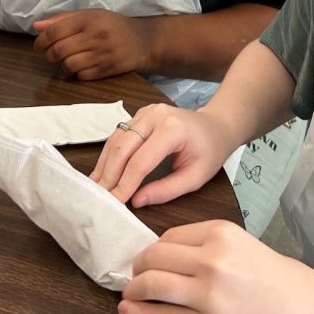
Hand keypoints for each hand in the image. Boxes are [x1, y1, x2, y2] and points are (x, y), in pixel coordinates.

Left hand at [33, 9, 152, 80]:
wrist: (144, 41)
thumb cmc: (113, 25)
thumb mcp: (91, 15)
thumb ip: (63, 19)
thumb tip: (37, 26)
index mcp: (89, 19)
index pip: (55, 31)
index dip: (41, 40)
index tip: (39, 45)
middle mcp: (95, 36)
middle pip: (59, 50)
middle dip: (50, 54)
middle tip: (52, 53)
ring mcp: (102, 54)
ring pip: (69, 65)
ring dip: (63, 65)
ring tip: (68, 59)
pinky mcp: (107, 70)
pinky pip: (81, 76)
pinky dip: (77, 73)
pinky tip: (82, 65)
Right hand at [91, 103, 236, 206]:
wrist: (216, 126)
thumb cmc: (209, 151)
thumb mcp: (195, 177)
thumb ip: (166, 190)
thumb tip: (136, 201)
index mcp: (172, 129)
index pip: (141, 160)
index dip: (125, 183)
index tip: (114, 202)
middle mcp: (155, 115)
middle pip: (123, 146)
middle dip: (109, 174)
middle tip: (99, 197)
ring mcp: (146, 112)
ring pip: (116, 138)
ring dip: (105, 164)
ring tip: (96, 187)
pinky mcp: (140, 114)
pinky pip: (119, 134)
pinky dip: (110, 154)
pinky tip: (103, 171)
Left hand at [120, 220, 313, 313]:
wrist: (304, 312)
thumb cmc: (275, 279)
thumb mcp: (240, 244)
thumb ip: (203, 244)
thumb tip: (160, 254)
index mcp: (221, 234)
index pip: (169, 237)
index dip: (154, 249)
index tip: (149, 257)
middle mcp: (213, 262)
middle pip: (154, 258)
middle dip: (138, 267)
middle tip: (135, 274)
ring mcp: (210, 298)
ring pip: (151, 286)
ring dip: (134, 289)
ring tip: (130, 292)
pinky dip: (139, 313)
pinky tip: (131, 310)